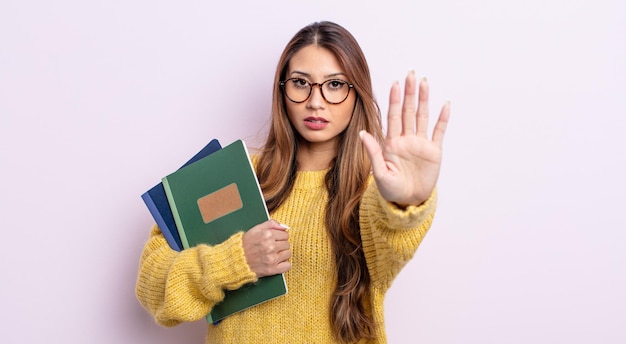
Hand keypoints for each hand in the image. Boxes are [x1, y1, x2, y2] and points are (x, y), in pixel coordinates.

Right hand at [242, 220, 290, 277]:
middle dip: (280, 245)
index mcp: (267, 235)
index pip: (285, 235)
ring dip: (282, 254)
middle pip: (287, 244)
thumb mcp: (256, 229)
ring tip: (273, 255)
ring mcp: (272, 259)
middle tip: (271, 248)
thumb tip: (285, 227)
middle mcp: (270, 246)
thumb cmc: (245, 244)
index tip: (273, 240)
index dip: (279, 237)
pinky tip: (276, 262)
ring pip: (288, 254)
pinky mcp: (272, 269)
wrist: (236, 260)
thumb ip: (271, 224)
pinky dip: (284, 265)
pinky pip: (287, 266)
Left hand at [360, 71, 449, 206]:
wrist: (408, 202)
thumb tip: (364, 133)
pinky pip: (438, 131)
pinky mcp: (433, 151)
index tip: (395, 84)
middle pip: (408, 111)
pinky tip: (445, 104)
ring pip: (422, 116)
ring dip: (424, 99)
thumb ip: (374, 152)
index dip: (395, 100)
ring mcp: (420, 144)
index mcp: (391, 143)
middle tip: (410, 74)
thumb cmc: (390, 190)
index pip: (393, 116)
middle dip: (409, 93)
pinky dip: (442, 118)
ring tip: (424, 82)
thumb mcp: (380, 172)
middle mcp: (406, 139)